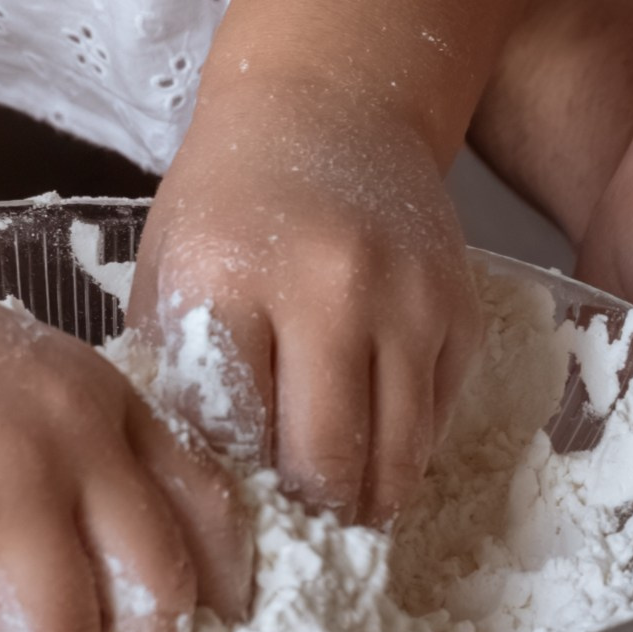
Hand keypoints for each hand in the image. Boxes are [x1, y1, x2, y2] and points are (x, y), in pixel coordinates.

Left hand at [128, 75, 481, 522]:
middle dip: (305, 512)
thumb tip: (197, 490)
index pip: (233, 434)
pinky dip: (405, 447)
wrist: (325, 110)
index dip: (231, 488)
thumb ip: (176, 375)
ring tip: (335, 505)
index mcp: (227, 280)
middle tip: (289, 521)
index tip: (228, 508)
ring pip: (396, 458)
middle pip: (324, 462)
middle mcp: (324, 290)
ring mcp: (405, 301)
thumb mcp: (171, 273)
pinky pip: (436, 421)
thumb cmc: (228, 203)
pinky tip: (372, 438)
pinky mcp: (461, 311)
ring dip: (365, 498)